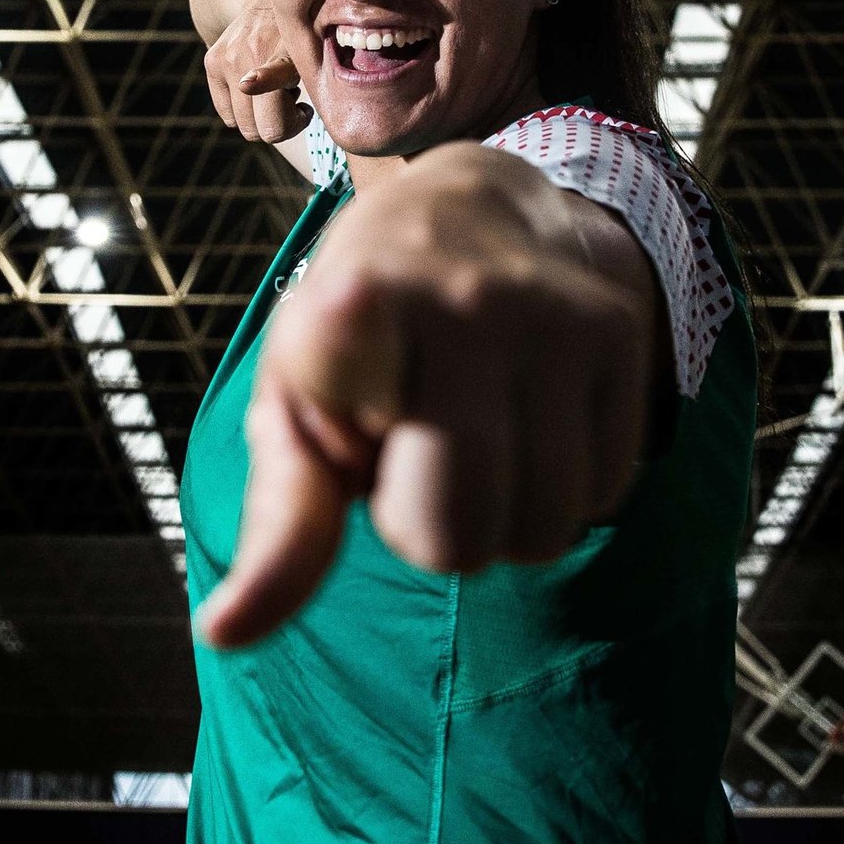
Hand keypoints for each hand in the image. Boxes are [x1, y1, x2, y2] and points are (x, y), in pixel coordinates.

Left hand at [194, 145, 655, 649]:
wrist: (472, 209)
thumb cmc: (361, 339)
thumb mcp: (302, 408)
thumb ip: (283, 522)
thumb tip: (225, 635)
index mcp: (348, 308)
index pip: (349, 346)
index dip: (346, 351)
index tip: (349, 303)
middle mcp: (457, 299)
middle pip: (459, 537)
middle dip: (432, 532)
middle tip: (418, 459)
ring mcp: (549, 313)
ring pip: (545, 530)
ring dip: (506, 518)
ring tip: (476, 438)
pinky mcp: (618, 330)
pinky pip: (604, 494)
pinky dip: (564, 489)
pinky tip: (533, 422)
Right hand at [204, 4, 311, 144]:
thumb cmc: (301, 40)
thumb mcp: (314, 61)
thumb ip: (311, 87)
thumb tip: (301, 118)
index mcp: (281, 60)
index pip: (274, 106)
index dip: (289, 123)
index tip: (303, 111)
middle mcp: (247, 60)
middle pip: (258, 131)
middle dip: (280, 124)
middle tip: (293, 103)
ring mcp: (225, 61)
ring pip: (241, 125)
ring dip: (261, 117)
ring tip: (275, 93)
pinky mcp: (211, 62)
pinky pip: (227, 115)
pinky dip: (244, 111)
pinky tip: (259, 91)